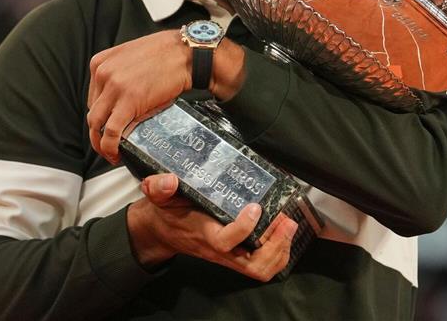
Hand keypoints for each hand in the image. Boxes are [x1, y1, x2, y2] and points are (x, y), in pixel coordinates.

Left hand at [88, 30, 245, 162]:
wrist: (186, 53)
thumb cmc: (165, 53)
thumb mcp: (130, 56)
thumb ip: (118, 73)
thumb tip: (117, 96)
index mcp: (100, 63)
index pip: (92, 97)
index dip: (101, 115)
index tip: (108, 124)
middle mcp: (103, 73)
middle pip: (93, 111)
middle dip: (98, 132)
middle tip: (108, 143)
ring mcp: (114, 87)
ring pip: (96, 124)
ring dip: (101, 143)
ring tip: (111, 153)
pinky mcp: (129, 102)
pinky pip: (112, 131)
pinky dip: (110, 146)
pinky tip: (116, 154)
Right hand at [126, 173, 299, 281]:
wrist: (162, 232)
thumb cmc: (166, 212)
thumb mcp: (157, 195)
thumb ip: (158, 186)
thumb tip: (169, 180)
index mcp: (202, 233)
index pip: (224, 241)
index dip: (243, 228)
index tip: (255, 207)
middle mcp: (218, 249)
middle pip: (252, 264)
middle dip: (275, 246)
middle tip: (286, 221)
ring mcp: (228, 255)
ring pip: (259, 268)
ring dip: (280, 250)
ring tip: (289, 225)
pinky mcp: (235, 255)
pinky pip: (260, 265)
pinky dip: (278, 253)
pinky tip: (283, 233)